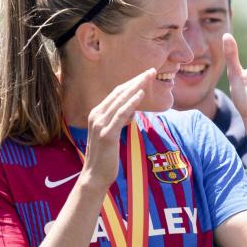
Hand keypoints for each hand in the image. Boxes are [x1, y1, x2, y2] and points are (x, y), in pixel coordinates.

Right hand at [82, 69, 150, 187]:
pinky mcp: (107, 134)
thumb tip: (132, 112)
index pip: (117, 93)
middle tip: (151, 70)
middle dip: (136, 80)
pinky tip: (140, 95)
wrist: (95, 175)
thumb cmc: (106, 156)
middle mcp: (96, 115)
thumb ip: (120, 120)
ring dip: (136, 87)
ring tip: (149, 77)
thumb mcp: (113, 133)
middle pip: (119, 92)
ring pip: (120, 100)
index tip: (145, 74)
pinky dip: (130, 103)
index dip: (132, 82)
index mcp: (97, 113)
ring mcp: (100, 124)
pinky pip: (120, 115)